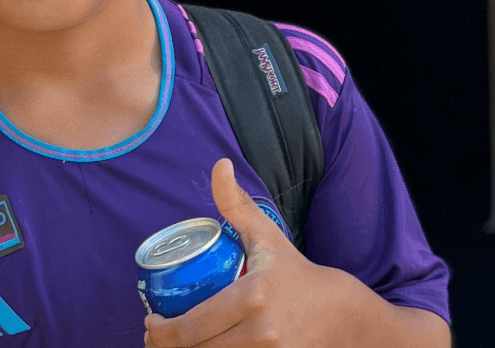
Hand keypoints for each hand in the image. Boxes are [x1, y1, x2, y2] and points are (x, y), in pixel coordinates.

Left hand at [142, 158, 387, 347]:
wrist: (343, 315)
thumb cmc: (298, 274)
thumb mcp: (268, 237)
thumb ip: (237, 204)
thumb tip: (220, 165)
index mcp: (254, 296)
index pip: (191, 327)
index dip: (160, 333)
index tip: (151, 322)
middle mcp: (262, 331)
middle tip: (156, 337)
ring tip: (175, 346)